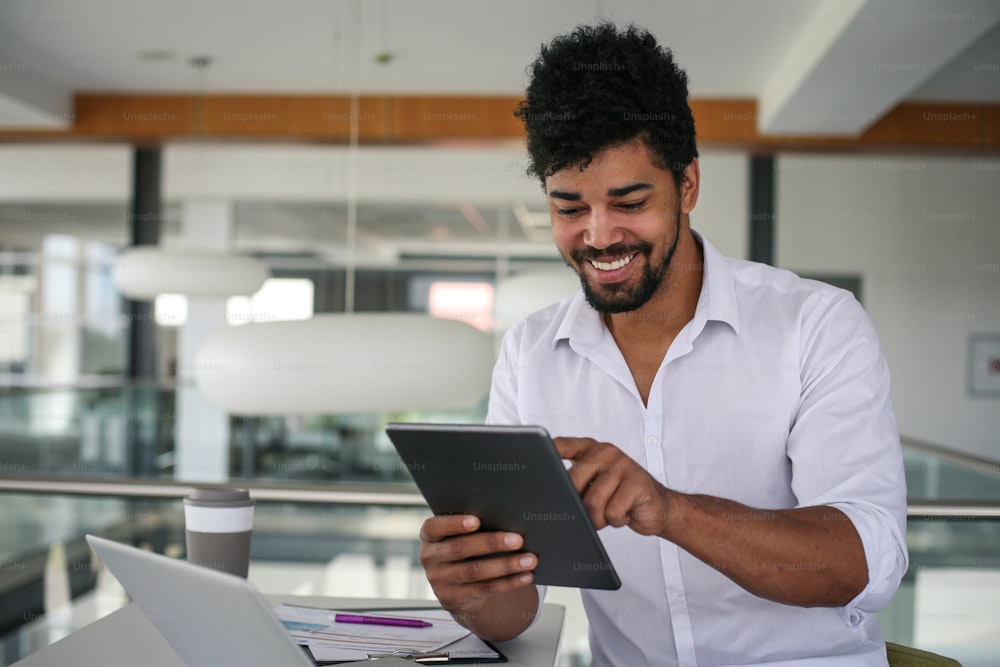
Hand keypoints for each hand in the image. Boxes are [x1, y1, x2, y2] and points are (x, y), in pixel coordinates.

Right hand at [418, 515, 536, 620]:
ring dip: (506, 565)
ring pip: (475, 571)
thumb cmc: (465, 546)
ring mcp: (439, 580)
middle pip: (460, 549)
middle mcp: (430, 557)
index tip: (476, 520)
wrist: (455, 583)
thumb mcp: (459, 535)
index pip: (435, 527)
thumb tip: (510, 518)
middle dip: (491, 543)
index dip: (454, 524)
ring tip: (529, 559)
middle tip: (518, 539)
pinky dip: (508, 582)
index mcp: (429, 535)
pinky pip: (484, 589)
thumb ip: (474, 525)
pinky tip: (525, 576)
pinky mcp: (453, 599)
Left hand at [555, 436, 670, 535]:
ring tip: (608, 514)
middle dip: (576, 505)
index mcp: (590, 449)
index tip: (532, 459)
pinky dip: (615, 521)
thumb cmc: (618, 497)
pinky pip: (612, 512)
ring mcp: (623, 464)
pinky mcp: (637, 482)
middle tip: (589, 514)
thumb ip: (574, 483)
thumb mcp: (594, 485)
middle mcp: (605, 451)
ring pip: (592, 501)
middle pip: (573, 480)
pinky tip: (625, 513)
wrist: (657, 507)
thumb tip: (547, 498)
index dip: (546, 451)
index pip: (562, 445)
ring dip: (598, 518)